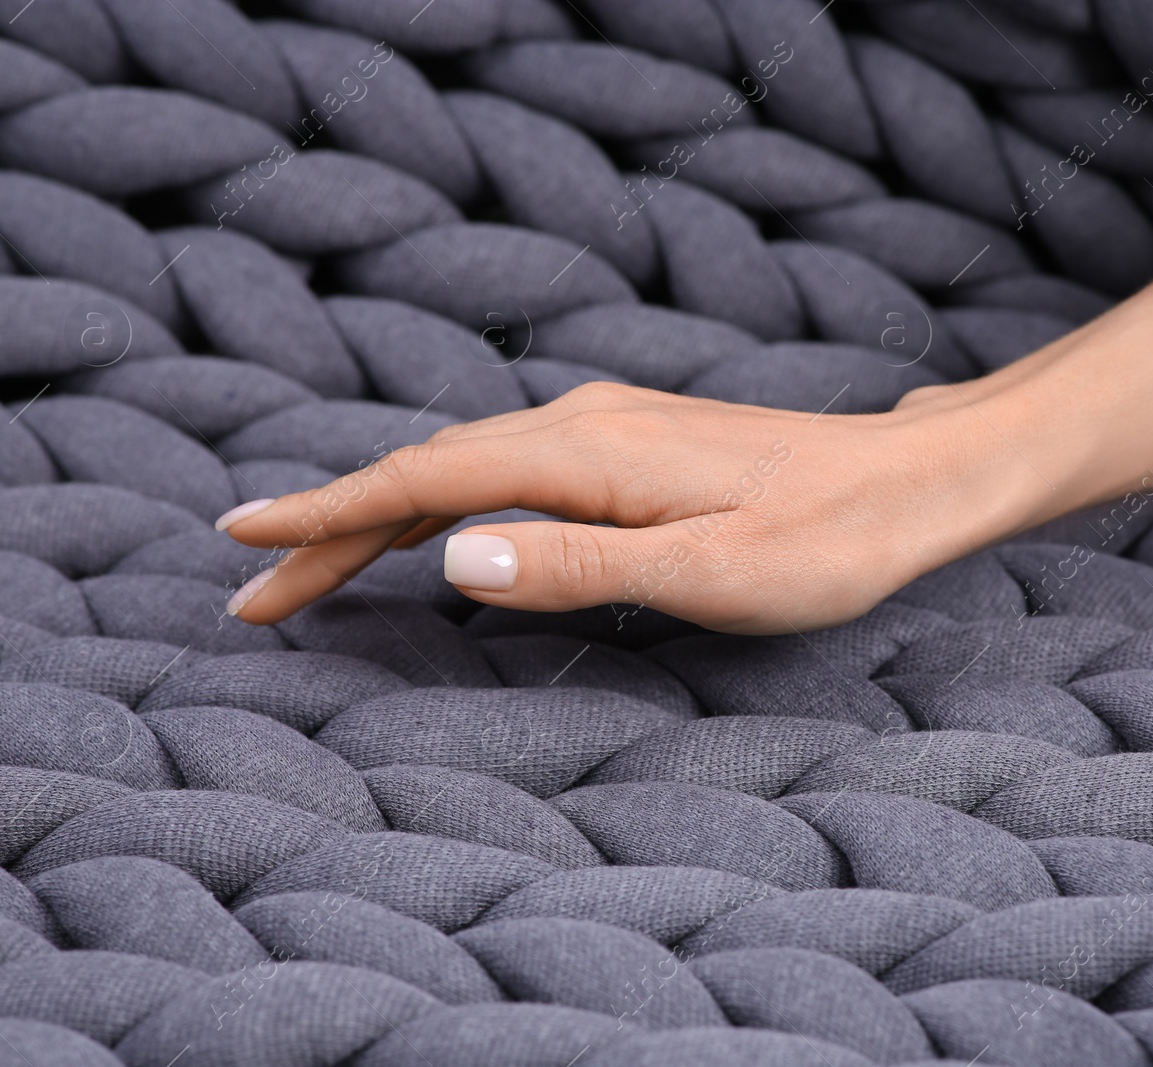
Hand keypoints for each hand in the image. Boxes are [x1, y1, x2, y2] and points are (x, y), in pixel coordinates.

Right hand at [215, 381, 1035, 633]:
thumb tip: (450, 556)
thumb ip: (577, 565)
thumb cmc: (826, 540)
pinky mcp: (629, 447)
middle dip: (334, 531)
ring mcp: (605, 430)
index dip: (329, 517)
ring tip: (316, 566)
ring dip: (384, 518)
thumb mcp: (709, 571)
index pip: (424, 482)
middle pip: (427, 474)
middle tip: (254, 590)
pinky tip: (435, 534)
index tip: (244, 543)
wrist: (909, 484)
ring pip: (463, 470)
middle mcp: (581, 426)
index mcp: (585, 456)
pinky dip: (446, 502)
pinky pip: (506, 469)